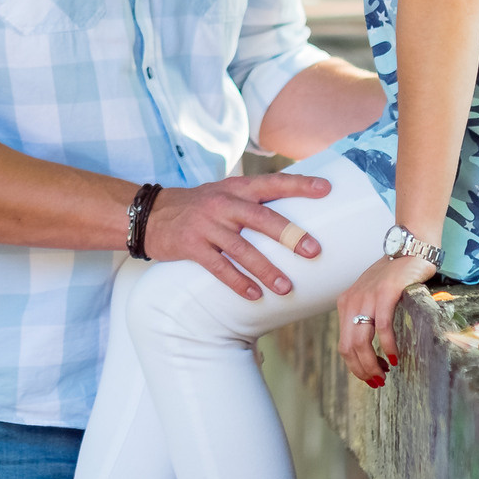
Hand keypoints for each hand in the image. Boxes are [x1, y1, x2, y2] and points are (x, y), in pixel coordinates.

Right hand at [143, 173, 332, 300]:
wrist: (152, 214)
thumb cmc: (200, 206)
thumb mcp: (225, 193)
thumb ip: (255, 200)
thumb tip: (297, 215)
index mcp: (236, 188)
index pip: (272, 183)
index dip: (299, 184)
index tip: (326, 189)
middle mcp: (223, 204)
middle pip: (261, 218)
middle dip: (289, 234)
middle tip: (313, 251)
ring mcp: (206, 225)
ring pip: (241, 249)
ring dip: (265, 270)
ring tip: (285, 288)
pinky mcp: (190, 246)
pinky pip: (218, 267)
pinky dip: (237, 282)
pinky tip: (254, 296)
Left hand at [338, 255, 434, 385]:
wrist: (410, 249)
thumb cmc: (394, 276)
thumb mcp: (372, 297)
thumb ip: (367, 317)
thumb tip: (370, 350)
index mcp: (346, 304)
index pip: (344, 344)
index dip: (354, 366)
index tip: (369, 377)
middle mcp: (352, 301)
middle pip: (349, 346)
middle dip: (362, 369)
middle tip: (378, 381)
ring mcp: (367, 297)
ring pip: (361, 340)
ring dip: (372, 363)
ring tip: (385, 374)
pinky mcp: (385, 293)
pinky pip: (382, 326)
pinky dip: (387, 345)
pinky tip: (394, 356)